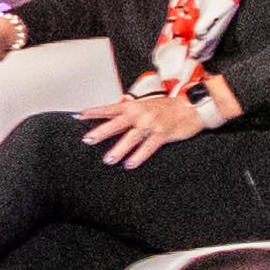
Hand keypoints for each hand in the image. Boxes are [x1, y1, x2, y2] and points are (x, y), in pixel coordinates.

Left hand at [79, 82, 225, 162]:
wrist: (191, 106)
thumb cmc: (166, 107)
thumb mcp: (144, 105)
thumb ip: (127, 113)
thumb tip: (108, 118)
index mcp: (134, 106)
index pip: (110, 108)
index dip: (94, 112)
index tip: (79, 116)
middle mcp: (141, 113)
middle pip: (117, 122)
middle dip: (102, 131)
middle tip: (88, 139)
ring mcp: (152, 124)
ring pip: (132, 137)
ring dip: (119, 149)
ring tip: (108, 159)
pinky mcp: (163, 133)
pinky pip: (149, 146)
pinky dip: (139, 156)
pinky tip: (130, 164)